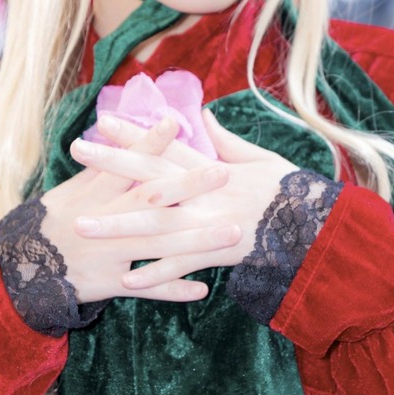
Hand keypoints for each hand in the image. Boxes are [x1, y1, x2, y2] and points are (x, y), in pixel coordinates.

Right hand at [39, 115, 236, 304]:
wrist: (26, 266)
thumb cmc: (56, 221)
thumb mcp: (73, 190)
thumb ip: (103, 166)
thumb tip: (123, 131)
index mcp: (96, 194)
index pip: (127, 163)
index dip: (150, 142)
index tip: (177, 122)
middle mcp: (105, 220)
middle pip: (151, 199)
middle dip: (189, 186)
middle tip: (223, 173)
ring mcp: (110, 252)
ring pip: (159, 244)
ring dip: (197, 240)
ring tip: (232, 233)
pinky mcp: (111, 282)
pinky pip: (147, 288)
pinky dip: (173, 289)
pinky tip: (203, 288)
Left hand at [70, 108, 296, 294]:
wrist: (316, 223)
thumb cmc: (290, 190)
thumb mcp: (260, 158)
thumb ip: (226, 140)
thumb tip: (204, 115)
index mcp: (213, 170)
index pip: (167, 146)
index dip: (135, 134)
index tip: (103, 122)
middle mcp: (205, 194)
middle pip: (151, 176)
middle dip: (112, 165)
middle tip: (77, 151)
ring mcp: (209, 223)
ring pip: (155, 224)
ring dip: (117, 226)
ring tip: (82, 225)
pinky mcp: (218, 251)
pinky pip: (182, 265)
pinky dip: (155, 274)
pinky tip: (126, 279)